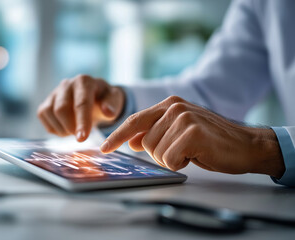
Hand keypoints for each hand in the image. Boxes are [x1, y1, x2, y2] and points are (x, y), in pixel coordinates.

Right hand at [37, 75, 124, 141]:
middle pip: (61, 109)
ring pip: (49, 113)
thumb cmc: (104, 100)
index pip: (81, 103)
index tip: (82, 138)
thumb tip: (108, 112)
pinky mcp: (46, 102)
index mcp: (84, 82)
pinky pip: (43, 116)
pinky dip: (54, 127)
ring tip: (75, 131)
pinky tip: (66, 128)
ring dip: (62, 128)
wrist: (94, 98)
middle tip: (81, 137)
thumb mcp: (114, 100)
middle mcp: (67, 84)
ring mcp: (54, 93)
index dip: (81, 122)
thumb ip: (113, 104)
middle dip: (70, 127)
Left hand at [100, 96, 284, 177]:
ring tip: (192, 151)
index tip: (104, 148)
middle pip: (145, 142)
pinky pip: (169, 159)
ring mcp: (183, 117)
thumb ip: (155, 133)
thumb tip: (133, 141)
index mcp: (169, 104)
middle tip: (183, 151)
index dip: (117, 135)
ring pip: (156, 152)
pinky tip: (196, 155)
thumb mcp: (178, 133)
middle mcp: (174, 107)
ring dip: (172, 159)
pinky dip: (181, 163)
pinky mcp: (192, 132)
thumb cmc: (211, 141)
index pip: (135, 120)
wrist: (246, 145)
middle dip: (160, 154)